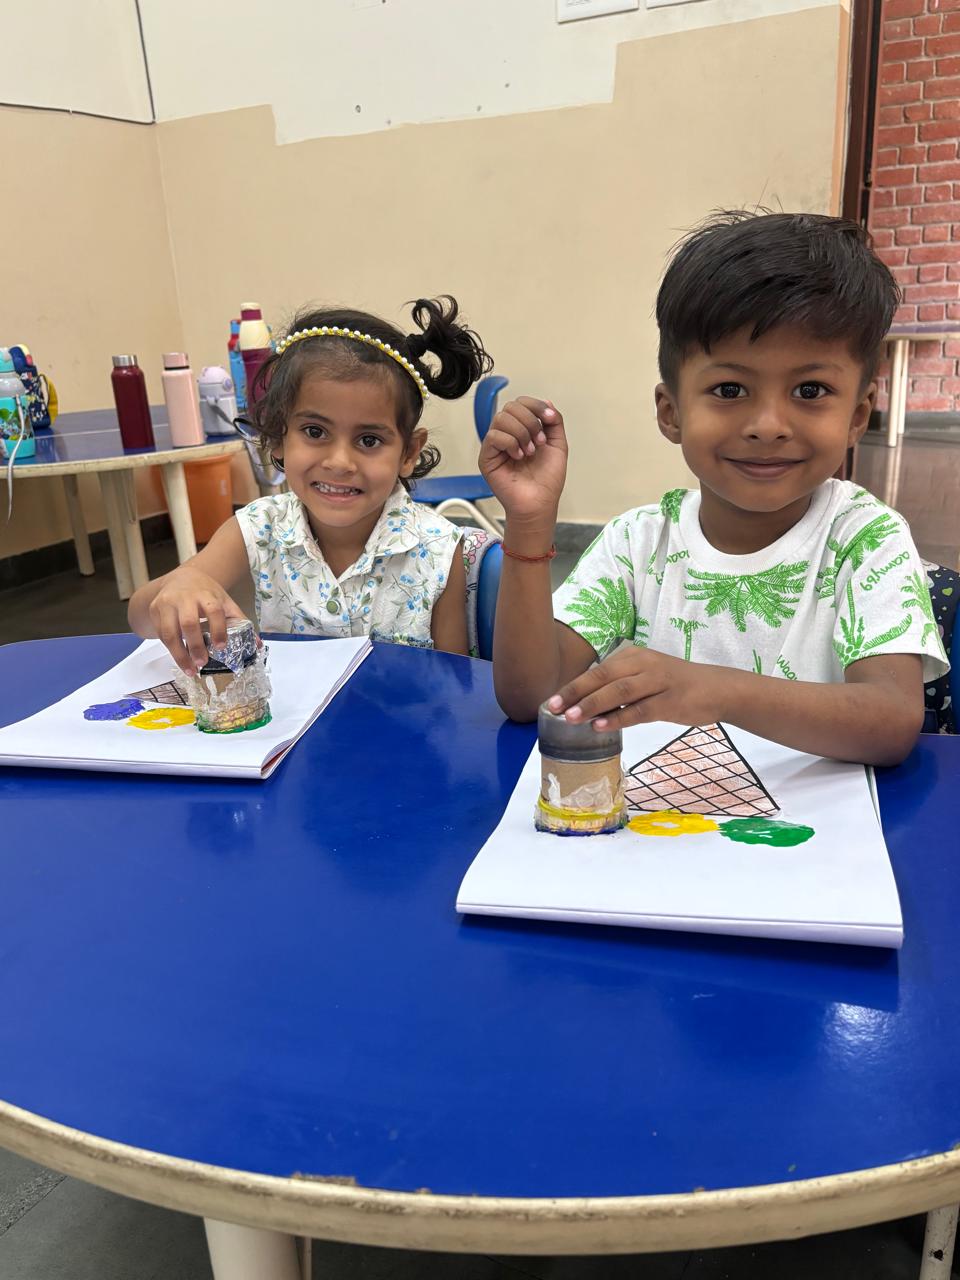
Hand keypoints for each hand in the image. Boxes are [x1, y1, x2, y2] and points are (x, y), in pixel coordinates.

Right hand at [148, 567, 246, 674]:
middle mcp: (184, 598)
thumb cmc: (206, 594)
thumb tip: (257, 646)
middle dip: (195, 645)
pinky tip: (180, 660)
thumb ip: (239, 621)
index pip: (213, 610)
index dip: (218, 628)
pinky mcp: (155, 611)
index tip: (222, 646)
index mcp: (206, 595)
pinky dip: (170, 650)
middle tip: (203, 663)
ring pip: (169, 632)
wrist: (181, 578)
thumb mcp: (224, 601)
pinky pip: (161, 634)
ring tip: (190, 670)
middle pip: (188, 623)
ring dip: (179, 654)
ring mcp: (167, 604)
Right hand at [479, 397, 567, 525]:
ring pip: (501, 418)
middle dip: (530, 421)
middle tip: (539, 442)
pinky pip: (493, 436)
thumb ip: (554, 422)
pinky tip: (518, 457)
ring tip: (529, 452)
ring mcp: (496, 445)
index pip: (522, 403)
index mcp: (523, 429)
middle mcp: (508, 434)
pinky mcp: (487, 457)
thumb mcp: (558, 445)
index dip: (535, 406)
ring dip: (521, 433)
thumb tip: (546, 402)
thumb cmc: (547, 481)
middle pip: (511, 407)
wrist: (540, 503)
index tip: (549, 419)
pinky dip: (510, 443)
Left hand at [547, 647, 730, 731]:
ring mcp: (658, 681)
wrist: (717, 689)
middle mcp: (643, 664)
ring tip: (572, 718)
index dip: (573, 686)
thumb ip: (617, 688)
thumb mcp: (644, 678)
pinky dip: (618, 718)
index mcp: (633, 656)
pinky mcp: (670, 701)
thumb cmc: (675, 685)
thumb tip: (584, 705)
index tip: (552, 701)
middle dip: (576, 692)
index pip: (597, 670)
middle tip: (554, 708)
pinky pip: (639, 710)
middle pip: (603, 676)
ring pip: (619, 691)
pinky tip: (600, 726)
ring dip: (593, 704)